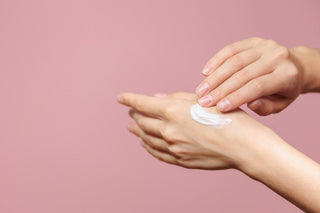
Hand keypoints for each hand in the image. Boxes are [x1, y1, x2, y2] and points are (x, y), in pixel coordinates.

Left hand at [117, 92, 280, 170]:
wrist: (243, 146)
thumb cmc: (227, 118)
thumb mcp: (203, 100)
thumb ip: (177, 98)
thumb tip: (158, 99)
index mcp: (173, 111)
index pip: (142, 104)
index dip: (129, 99)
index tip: (121, 98)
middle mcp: (169, 130)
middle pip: (143, 122)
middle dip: (134, 115)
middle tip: (130, 112)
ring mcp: (174, 147)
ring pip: (147, 138)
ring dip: (138, 131)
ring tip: (132, 127)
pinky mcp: (180, 160)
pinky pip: (158, 154)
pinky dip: (148, 147)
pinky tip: (145, 144)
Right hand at [196, 37, 305, 114]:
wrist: (294, 66)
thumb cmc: (284, 90)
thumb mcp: (280, 104)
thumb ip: (266, 107)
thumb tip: (249, 104)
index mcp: (287, 75)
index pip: (257, 86)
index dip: (237, 96)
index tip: (219, 107)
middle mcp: (278, 57)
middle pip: (243, 74)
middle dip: (220, 89)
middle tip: (203, 101)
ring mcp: (265, 46)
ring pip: (234, 61)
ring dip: (214, 77)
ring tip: (200, 90)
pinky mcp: (254, 41)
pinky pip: (231, 49)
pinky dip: (216, 60)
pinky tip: (205, 72)